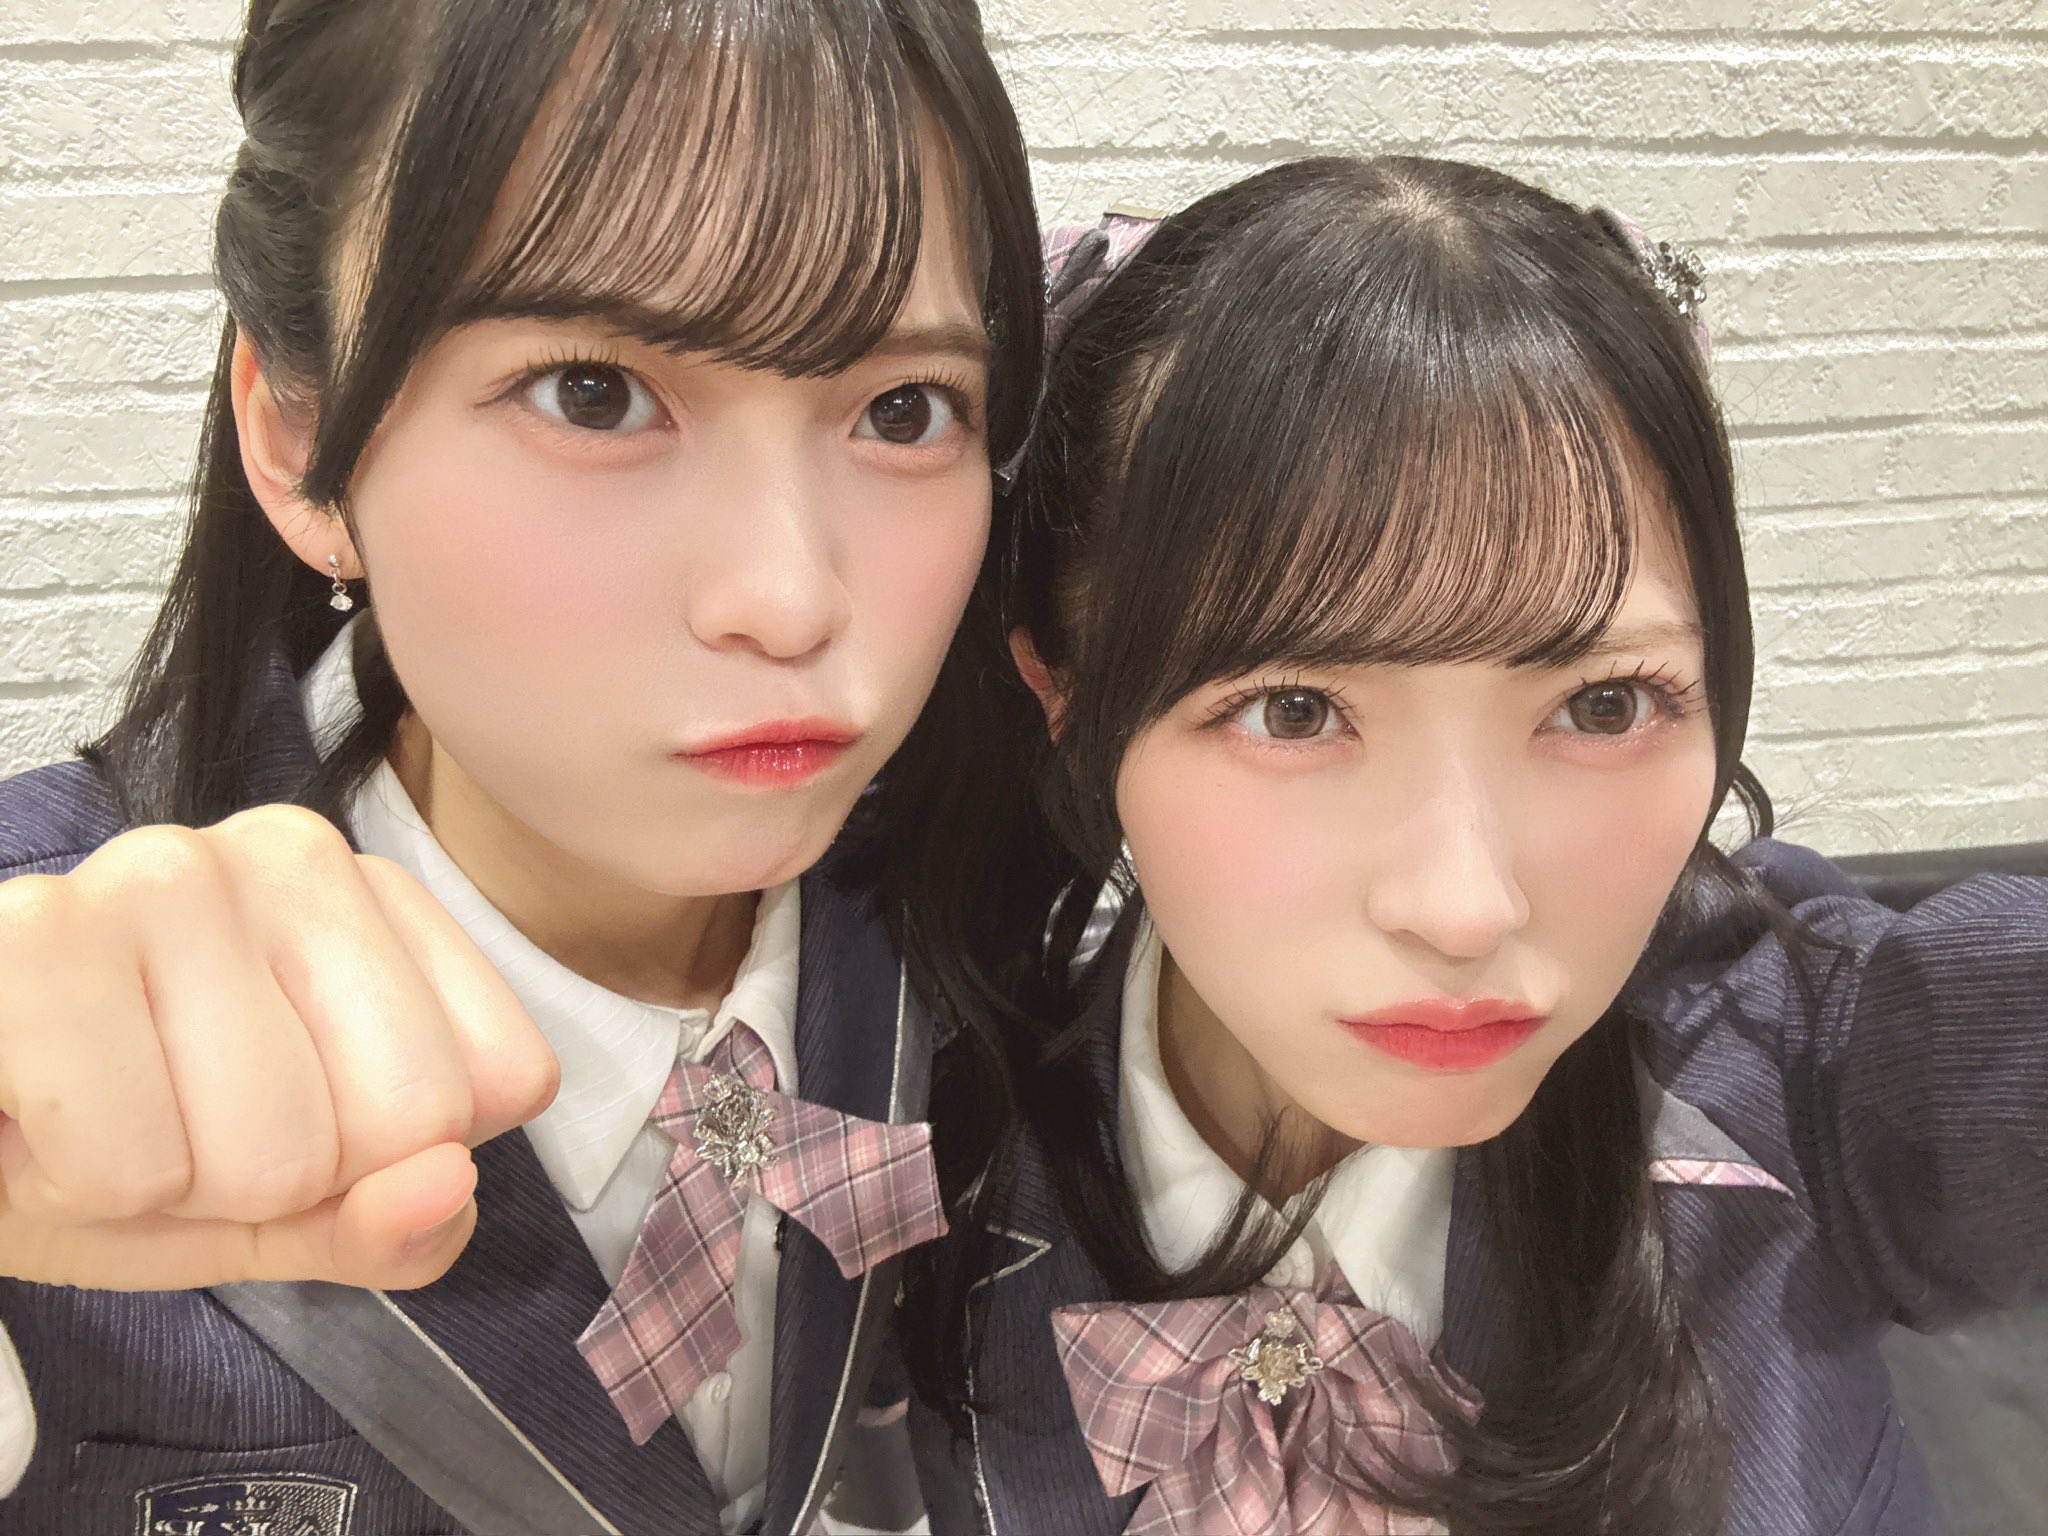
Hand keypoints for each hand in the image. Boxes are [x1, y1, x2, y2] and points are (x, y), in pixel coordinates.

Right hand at [0, 805, 558, 1290]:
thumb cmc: (107, 1138)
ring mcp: (164, 876)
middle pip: (408, 1122)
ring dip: (171, 1190)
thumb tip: (448, 1185)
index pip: (505, 1080)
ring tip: (102, 1119)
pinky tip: (34, 1116)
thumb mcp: (283, 1209)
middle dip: (288, 1183)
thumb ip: (394, 1222)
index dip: (390, 1161)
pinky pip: (134, 1164)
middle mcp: (289, 854)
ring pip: (276, 1154)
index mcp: (374, 897)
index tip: (291, 1122)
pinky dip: (77, 1188)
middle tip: (182, 1128)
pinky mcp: (35, 937)